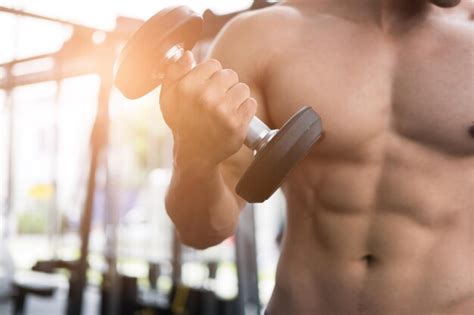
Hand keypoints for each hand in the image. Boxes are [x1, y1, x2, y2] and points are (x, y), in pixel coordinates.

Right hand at [160, 51, 256, 166]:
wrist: (195, 154)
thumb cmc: (183, 122)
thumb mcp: (168, 97)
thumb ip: (173, 72)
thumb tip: (187, 54)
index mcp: (187, 87)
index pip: (213, 64)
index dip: (212, 76)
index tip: (207, 89)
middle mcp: (204, 98)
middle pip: (230, 74)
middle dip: (226, 86)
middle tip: (218, 100)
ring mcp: (222, 112)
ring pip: (243, 88)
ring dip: (237, 97)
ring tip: (226, 109)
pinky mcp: (237, 125)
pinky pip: (251, 103)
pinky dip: (246, 110)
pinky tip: (234, 117)